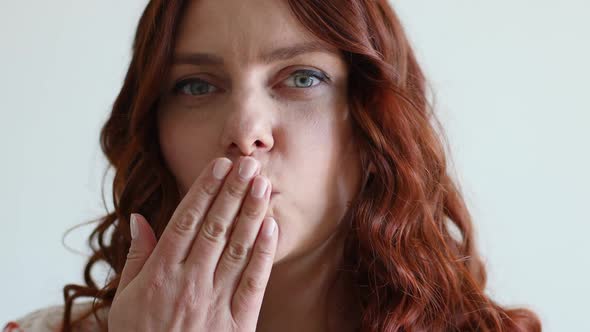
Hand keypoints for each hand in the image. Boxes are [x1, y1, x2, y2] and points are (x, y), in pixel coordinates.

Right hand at [108, 156, 277, 331]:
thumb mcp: (123, 300)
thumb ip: (135, 257)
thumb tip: (139, 217)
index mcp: (159, 273)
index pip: (187, 221)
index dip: (205, 190)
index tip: (220, 165)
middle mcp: (188, 281)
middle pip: (215, 227)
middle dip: (233, 192)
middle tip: (250, 163)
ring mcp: (213, 301)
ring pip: (236, 248)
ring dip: (250, 214)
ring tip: (262, 185)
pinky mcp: (236, 321)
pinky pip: (252, 282)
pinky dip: (262, 254)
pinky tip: (271, 228)